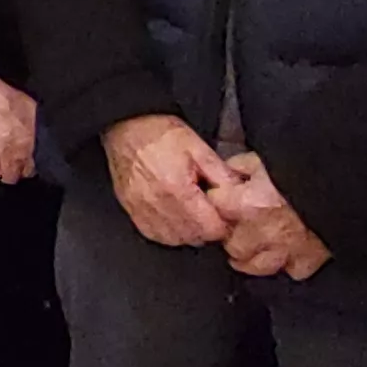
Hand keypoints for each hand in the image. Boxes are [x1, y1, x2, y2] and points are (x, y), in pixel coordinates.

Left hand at [0, 74, 37, 187]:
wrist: (15, 77)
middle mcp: (10, 150)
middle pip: (9, 178)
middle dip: (4, 174)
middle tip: (0, 168)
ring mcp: (29, 145)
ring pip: (27, 171)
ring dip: (20, 168)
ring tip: (15, 161)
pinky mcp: (43, 137)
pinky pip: (40, 157)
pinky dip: (34, 158)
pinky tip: (29, 154)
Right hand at [102, 114, 234, 247]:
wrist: (126, 127)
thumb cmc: (161, 134)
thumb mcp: (198, 147)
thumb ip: (221, 173)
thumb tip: (239, 194)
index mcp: (178, 188)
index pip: (209, 227)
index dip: (223, 225)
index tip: (226, 216)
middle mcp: (158, 203)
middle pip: (192, 237)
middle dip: (207, 231)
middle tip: (213, 216)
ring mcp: (141, 209)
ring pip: (173, 239)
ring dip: (188, 234)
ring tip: (195, 218)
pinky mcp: (131, 210)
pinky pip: (153, 234)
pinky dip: (168, 234)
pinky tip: (175, 221)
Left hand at [216, 153, 329, 278]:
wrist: (348, 185)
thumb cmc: (307, 169)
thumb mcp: (268, 157)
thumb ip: (244, 165)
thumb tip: (231, 169)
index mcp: (246, 203)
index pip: (215, 206)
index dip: (219, 200)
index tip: (224, 198)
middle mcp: (260, 232)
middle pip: (230, 244)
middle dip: (232, 235)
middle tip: (239, 225)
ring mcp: (283, 250)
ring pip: (253, 265)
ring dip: (252, 256)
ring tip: (254, 246)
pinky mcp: (307, 260)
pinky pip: (290, 270)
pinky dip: (288, 264)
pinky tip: (286, 254)